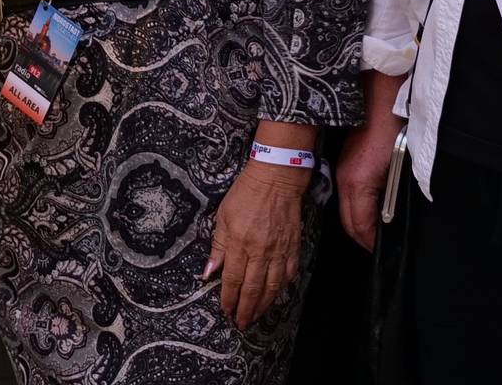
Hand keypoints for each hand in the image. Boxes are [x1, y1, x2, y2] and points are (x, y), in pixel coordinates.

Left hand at [203, 160, 307, 328]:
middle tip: (241, 322)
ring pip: (272, 286)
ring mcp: (279, 250)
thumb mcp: (223, 217)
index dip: (228, 298)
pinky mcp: (293, 246)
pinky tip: (276, 295)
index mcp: (240, 243)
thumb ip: (218, 246)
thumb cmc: (246, 193)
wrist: (276, 178)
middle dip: (246, 309)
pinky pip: (288, 273)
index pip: (232, 279)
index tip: (226, 310)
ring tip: (256, 316)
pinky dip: (282, 287)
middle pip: (252, 288)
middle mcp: (260, 251)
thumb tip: (208, 272)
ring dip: (263, 304)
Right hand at [335, 112, 402, 250]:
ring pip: (345, 209)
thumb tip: (392, 219)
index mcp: (357, 184)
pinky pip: (347, 195)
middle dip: (362, 238)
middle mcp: (344, 180)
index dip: (371, 243)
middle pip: (348, 222)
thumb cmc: (393, 128)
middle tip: (379, 247)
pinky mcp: (344, 164)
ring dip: (359, 223)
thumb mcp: (399, 167)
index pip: (360, 226)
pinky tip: (373, 208)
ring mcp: (341, 172)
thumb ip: (392, 197)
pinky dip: (357, 208)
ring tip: (378, 231)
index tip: (383, 252)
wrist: (379, 97)